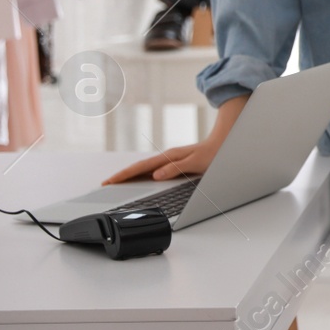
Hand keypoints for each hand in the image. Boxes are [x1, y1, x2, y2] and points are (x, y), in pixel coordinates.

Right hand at [101, 141, 216, 184]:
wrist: (222, 145)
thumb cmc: (212, 154)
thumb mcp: (194, 163)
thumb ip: (174, 169)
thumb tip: (155, 175)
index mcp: (168, 157)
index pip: (141, 167)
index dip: (124, 174)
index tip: (110, 181)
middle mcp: (166, 158)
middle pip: (139, 167)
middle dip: (122, 175)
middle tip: (106, 184)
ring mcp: (168, 160)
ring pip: (144, 168)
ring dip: (130, 175)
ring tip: (116, 183)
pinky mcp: (172, 163)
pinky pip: (152, 170)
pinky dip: (141, 175)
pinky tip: (138, 180)